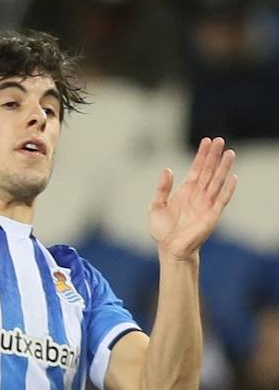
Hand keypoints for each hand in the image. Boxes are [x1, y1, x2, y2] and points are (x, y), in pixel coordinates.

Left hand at [149, 137, 236, 259]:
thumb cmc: (163, 230)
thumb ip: (162, 189)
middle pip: (209, 171)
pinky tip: (232, 178)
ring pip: (217, 181)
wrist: (170, 249)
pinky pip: (222, 200)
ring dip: (224, 168)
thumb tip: (167, 170)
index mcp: (186, 190)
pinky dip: (228, 189)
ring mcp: (206, 204)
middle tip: (220, 140)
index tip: (206, 141)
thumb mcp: (156, 206)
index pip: (196, 168)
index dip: (201, 155)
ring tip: (230, 153)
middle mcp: (198, 194)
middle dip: (214, 156)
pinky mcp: (212, 215)